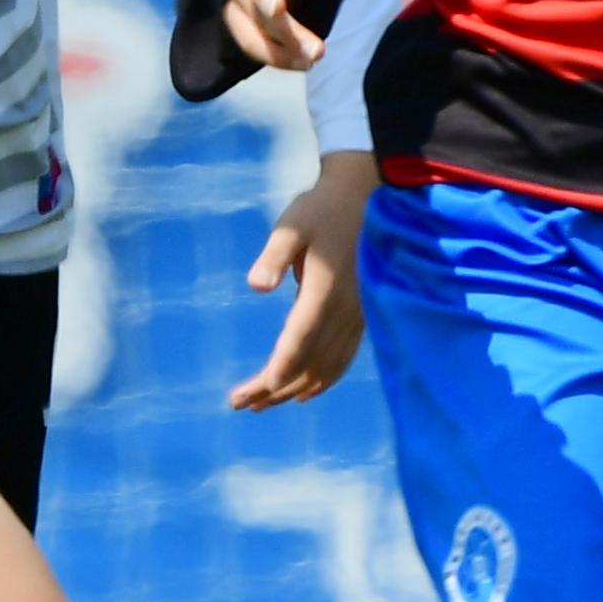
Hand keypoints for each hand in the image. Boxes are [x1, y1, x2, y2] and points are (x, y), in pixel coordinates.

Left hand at [231, 151, 376, 411]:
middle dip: (274, 390)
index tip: (250, 394)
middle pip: (309, 365)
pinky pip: (342, 359)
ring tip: (262, 404)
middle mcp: (344, 312)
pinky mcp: (360, 317)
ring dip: (294, 390)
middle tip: (239, 403)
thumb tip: (255, 286)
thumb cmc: (320, 209)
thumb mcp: (291, 225)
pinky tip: (305, 393)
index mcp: (325, 292)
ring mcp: (356, 317)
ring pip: (327, 368)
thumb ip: (274, 255)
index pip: (298, 344)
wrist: (363, 197)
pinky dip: (322, 380)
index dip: (276, 372)